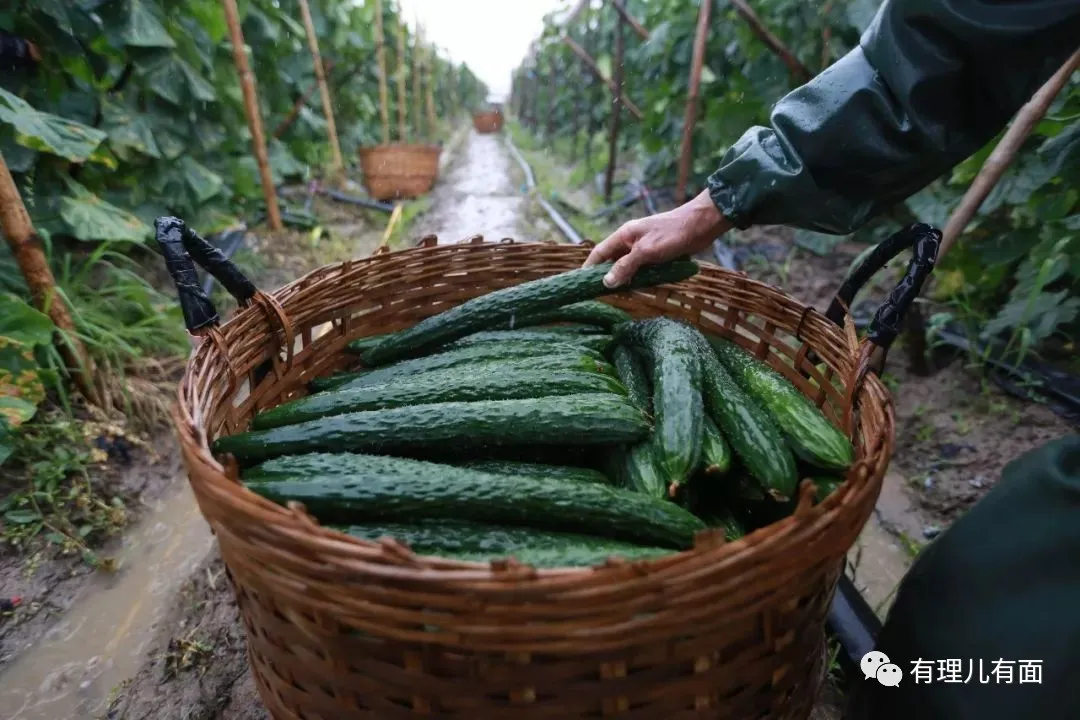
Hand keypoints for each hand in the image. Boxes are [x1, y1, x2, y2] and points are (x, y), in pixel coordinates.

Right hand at [584, 190, 731, 287]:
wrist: (701, 225)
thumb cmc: (672, 233)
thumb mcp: (646, 251)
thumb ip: (626, 266)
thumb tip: (606, 282)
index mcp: (624, 235)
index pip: (599, 252)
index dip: (589, 267)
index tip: (580, 282)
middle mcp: (631, 242)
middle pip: (613, 262)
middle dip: (608, 277)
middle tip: (603, 296)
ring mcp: (645, 249)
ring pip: (629, 268)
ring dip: (626, 280)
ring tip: (621, 296)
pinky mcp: (657, 256)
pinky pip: (644, 270)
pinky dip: (641, 279)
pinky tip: (642, 288)